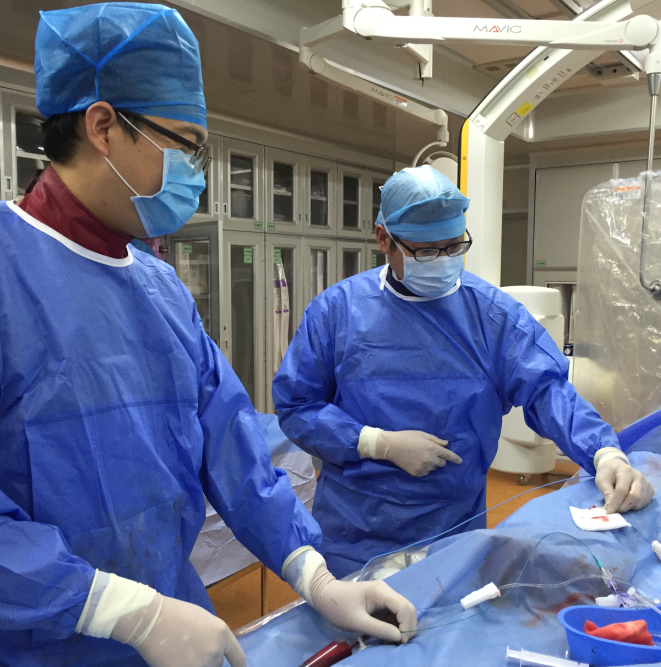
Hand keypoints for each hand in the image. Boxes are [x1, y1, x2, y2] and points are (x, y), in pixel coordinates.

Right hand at [111, 593, 245, 666]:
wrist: (153, 620)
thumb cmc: (176, 614)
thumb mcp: (203, 619)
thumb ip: (212, 636)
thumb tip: (213, 650)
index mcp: (222, 633)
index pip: (237, 656)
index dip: (239, 666)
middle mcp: (216, 651)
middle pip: (217, 665)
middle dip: (208, 661)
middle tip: (192, 651)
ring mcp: (201, 664)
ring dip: (196, 665)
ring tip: (182, 654)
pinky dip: (185, 666)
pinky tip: (176, 661)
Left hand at [308, 564, 416, 643]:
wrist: (324, 595)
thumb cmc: (338, 607)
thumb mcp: (358, 622)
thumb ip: (379, 629)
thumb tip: (400, 638)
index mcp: (381, 592)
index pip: (404, 607)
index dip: (407, 625)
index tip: (400, 642)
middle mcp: (386, 591)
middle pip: (407, 608)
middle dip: (407, 627)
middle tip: (399, 644)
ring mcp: (384, 596)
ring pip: (402, 612)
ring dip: (401, 627)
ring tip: (393, 642)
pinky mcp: (380, 603)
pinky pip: (393, 614)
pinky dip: (394, 626)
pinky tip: (387, 636)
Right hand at [377, 429, 461, 476]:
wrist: (391, 446)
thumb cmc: (407, 437)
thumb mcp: (422, 434)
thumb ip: (436, 440)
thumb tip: (446, 444)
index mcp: (432, 448)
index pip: (448, 455)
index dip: (455, 458)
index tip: (460, 462)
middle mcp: (430, 459)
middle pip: (442, 463)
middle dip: (439, 458)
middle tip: (429, 453)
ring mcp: (423, 467)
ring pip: (434, 468)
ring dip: (431, 464)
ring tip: (421, 457)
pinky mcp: (417, 473)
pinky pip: (426, 472)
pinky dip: (424, 468)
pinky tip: (416, 462)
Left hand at [595, 458, 653, 513]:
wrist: (616, 466)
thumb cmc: (607, 473)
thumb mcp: (601, 480)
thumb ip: (607, 493)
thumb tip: (610, 508)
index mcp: (625, 471)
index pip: (622, 490)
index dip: (615, 503)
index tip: (609, 512)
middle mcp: (638, 476)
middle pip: (634, 496)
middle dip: (623, 507)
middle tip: (614, 511)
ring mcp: (646, 483)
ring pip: (640, 502)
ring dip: (628, 508)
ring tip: (619, 505)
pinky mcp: (650, 490)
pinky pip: (644, 503)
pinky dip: (634, 507)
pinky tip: (626, 503)